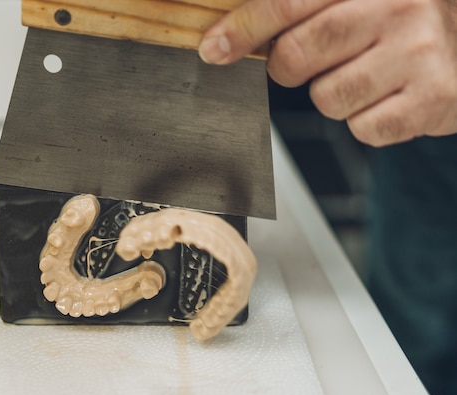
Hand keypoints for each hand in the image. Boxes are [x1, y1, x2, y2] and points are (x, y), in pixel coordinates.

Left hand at [199, 0, 456, 146]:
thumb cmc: (401, 23)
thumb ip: (303, 7)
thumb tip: (228, 32)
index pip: (288, 2)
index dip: (244, 27)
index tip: (213, 49)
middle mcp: (398, 8)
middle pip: (297, 55)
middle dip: (287, 67)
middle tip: (308, 60)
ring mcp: (419, 54)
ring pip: (326, 99)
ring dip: (333, 95)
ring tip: (366, 74)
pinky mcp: (433, 100)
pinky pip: (362, 129)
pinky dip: (366, 121)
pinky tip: (389, 97)